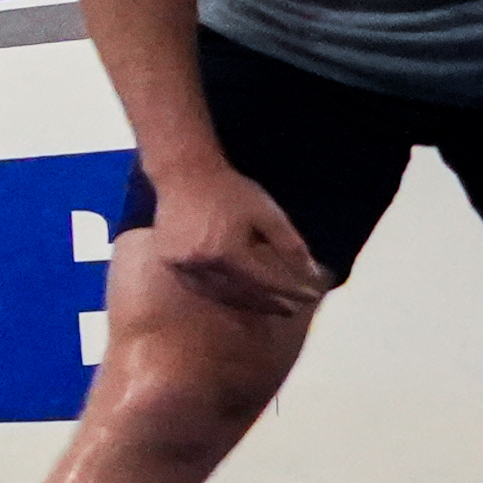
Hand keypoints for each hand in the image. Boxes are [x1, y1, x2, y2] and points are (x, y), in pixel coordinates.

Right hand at [134, 161, 330, 325]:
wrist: (183, 174)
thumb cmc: (229, 191)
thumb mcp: (268, 213)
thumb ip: (290, 246)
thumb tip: (312, 274)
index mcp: (227, 252)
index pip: (267, 281)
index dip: (291, 290)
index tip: (311, 295)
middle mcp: (203, 265)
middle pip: (243, 294)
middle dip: (270, 303)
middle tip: (290, 309)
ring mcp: (183, 266)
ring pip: (219, 295)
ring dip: (245, 303)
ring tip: (265, 304)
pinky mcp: (170, 263)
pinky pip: (199, 287)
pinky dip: (220, 293)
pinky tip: (234, 292)